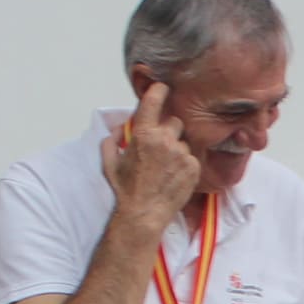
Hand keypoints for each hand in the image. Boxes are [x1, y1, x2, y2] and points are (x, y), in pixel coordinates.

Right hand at [105, 80, 203, 229]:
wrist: (143, 214)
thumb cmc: (125, 189)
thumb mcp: (109, 161)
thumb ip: (113, 138)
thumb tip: (122, 127)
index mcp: (143, 133)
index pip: (155, 100)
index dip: (159, 91)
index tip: (163, 88)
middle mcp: (165, 139)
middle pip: (174, 121)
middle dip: (168, 130)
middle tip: (160, 147)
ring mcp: (181, 153)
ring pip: (184, 141)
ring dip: (177, 149)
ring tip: (166, 167)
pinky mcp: (193, 167)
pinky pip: (191, 157)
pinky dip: (185, 164)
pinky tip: (173, 176)